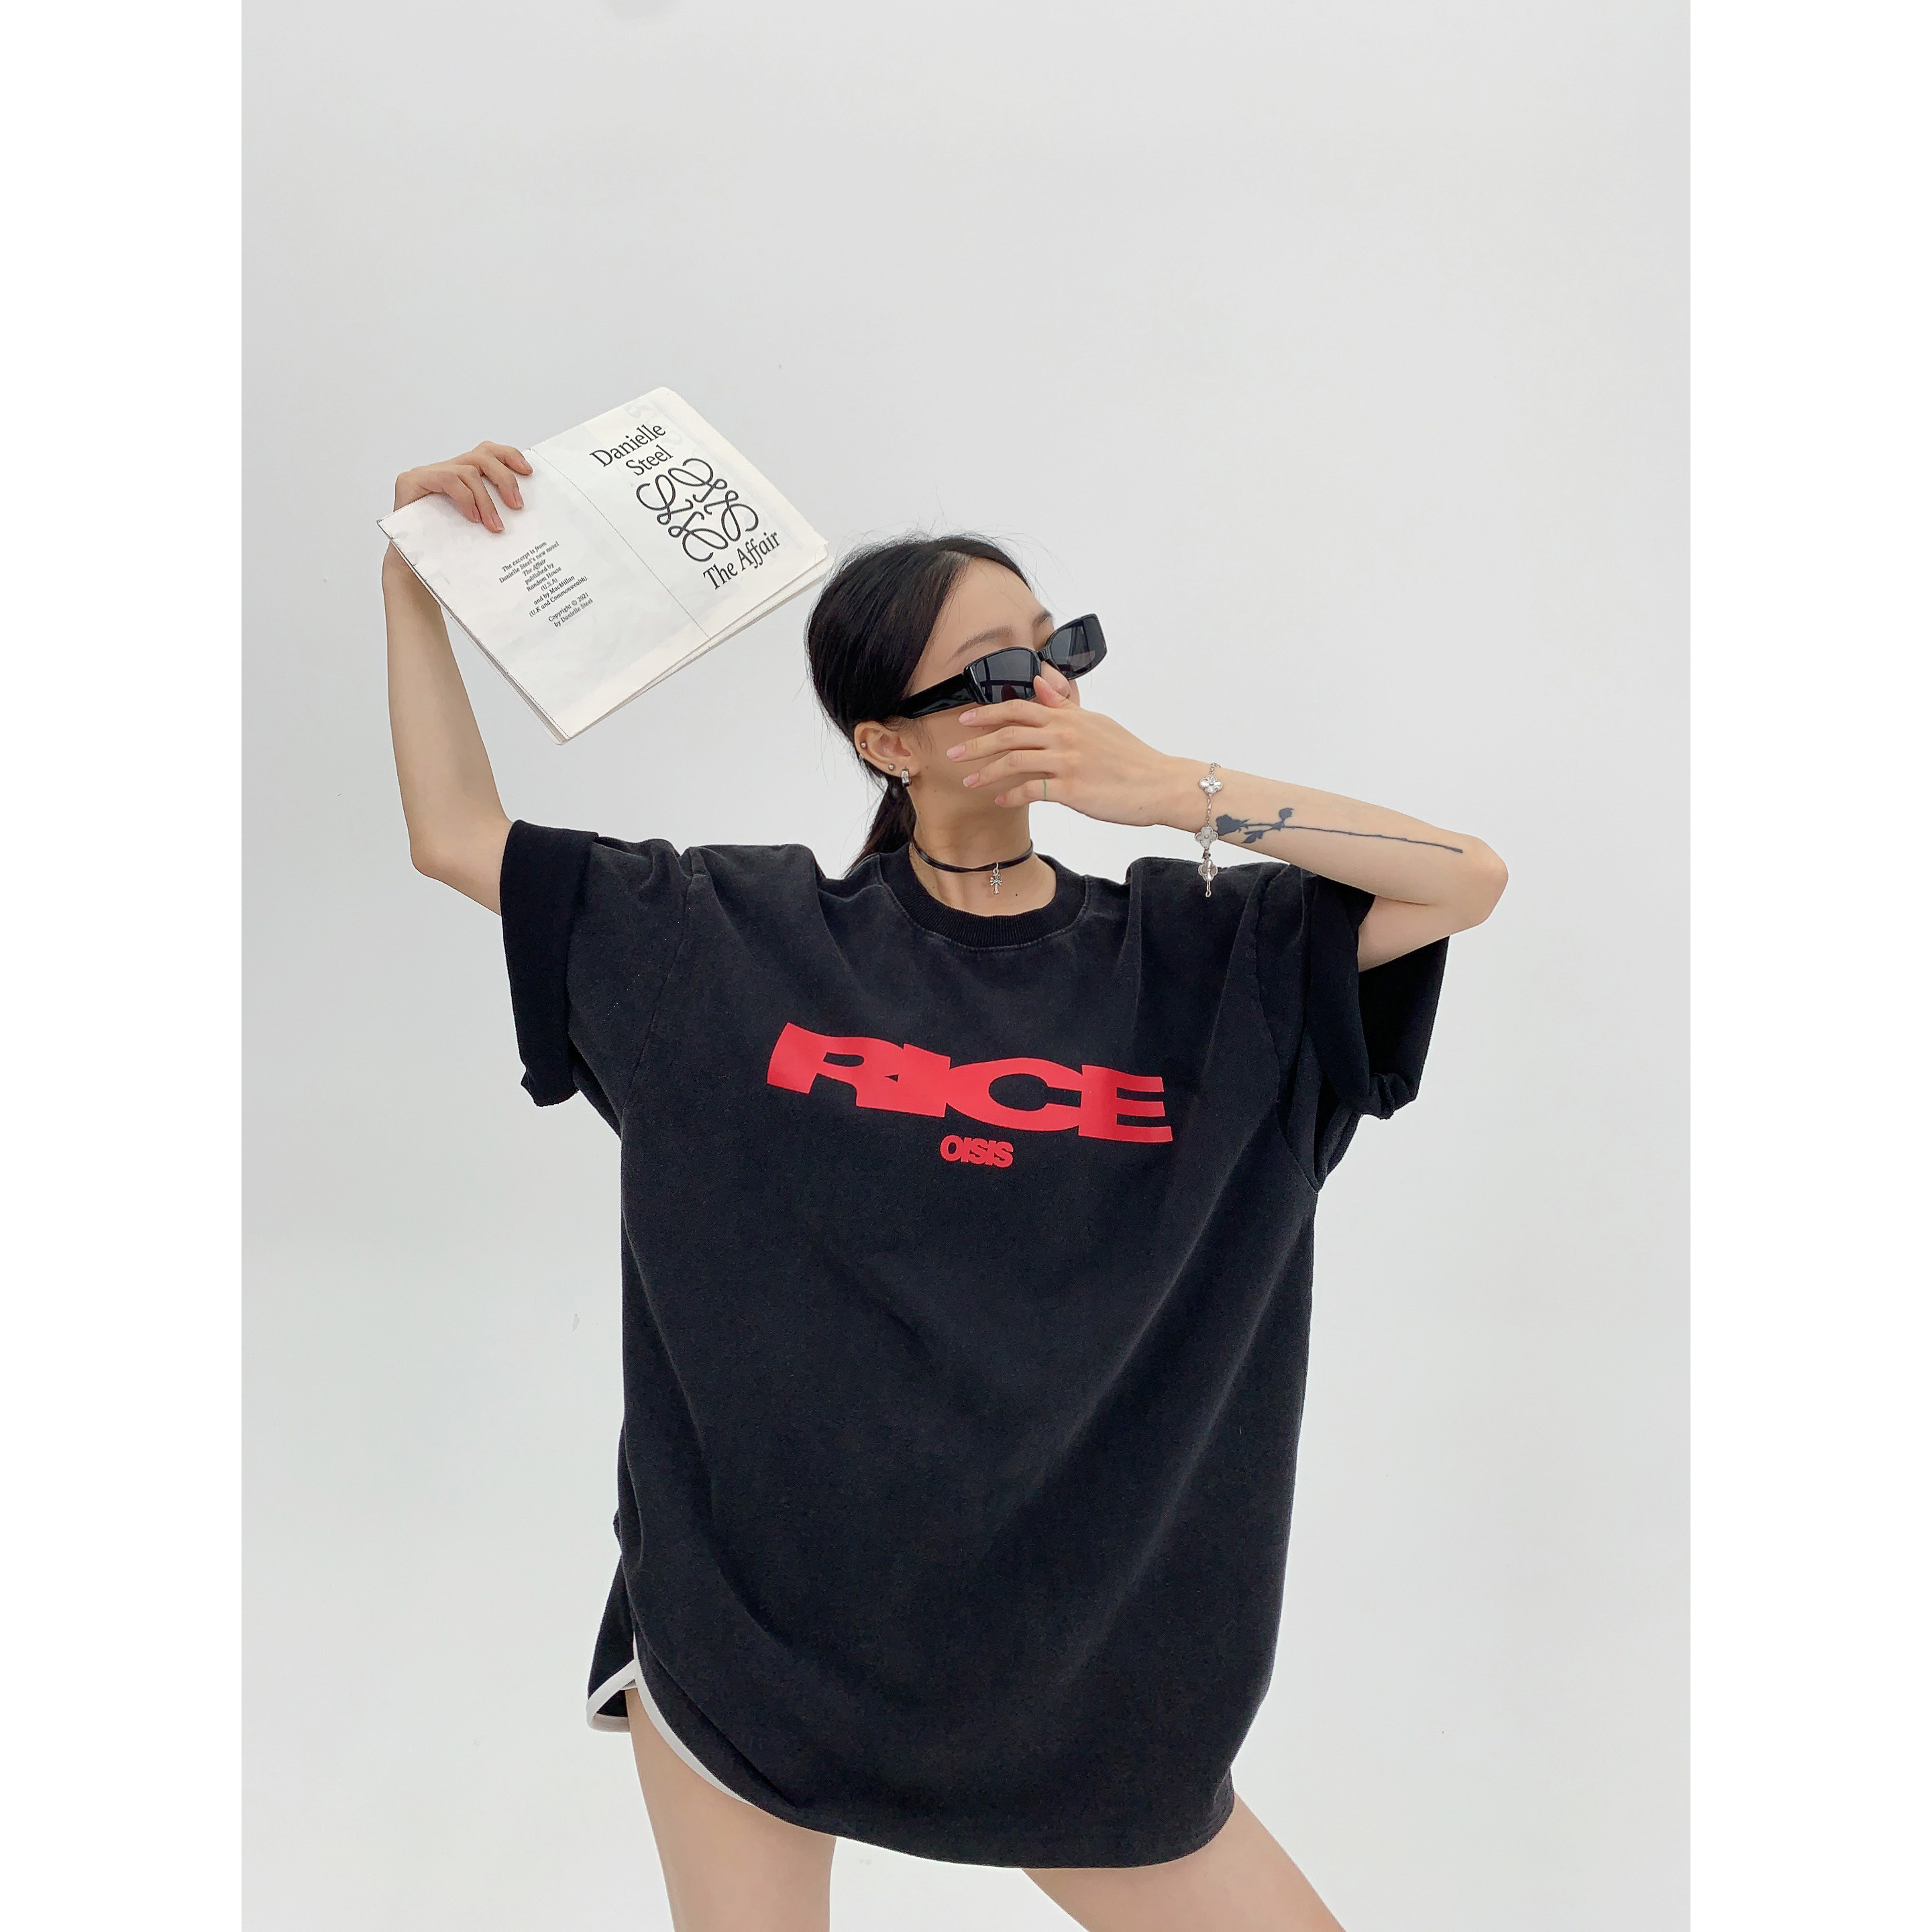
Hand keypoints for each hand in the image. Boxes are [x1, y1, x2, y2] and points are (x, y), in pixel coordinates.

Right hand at [392, 441, 532, 534]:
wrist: (411, 564)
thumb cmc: (444, 546)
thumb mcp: (476, 523)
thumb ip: (491, 508)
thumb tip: (522, 507)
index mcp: (461, 474)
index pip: (487, 452)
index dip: (509, 456)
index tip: (528, 472)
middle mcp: (444, 469)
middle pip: (481, 455)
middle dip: (504, 479)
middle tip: (516, 506)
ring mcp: (427, 473)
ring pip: (468, 470)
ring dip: (486, 499)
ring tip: (494, 526)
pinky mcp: (412, 480)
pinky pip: (448, 479)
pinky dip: (466, 498)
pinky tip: (473, 517)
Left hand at [945, 663, 1192, 828]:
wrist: (1160, 784)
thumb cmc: (1130, 757)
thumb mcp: (1098, 723)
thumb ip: (1066, 705)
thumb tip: (1041, 680)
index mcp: (1069, 718)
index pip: (1020, 707)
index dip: (988, 712)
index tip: (964, 719)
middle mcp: (1065, 735)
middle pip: (1009, 732)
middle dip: (976, 743)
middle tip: (952, 752)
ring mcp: (1068, 761)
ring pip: (1014, 760)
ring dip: (986, 772)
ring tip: (968, 782)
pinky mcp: (1072, 789)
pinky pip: (1032, 789)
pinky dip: (1011, 794)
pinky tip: (1000, 800)